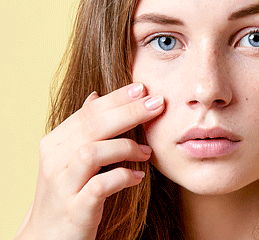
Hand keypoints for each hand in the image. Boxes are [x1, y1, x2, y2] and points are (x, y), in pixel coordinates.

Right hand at [15, 83, 163, 239]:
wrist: (47, 235)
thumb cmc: (68, 191)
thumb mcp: (70, 158)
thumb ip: (83, 129)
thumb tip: (95, 96)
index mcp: (55, 143)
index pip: (88, 112)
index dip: (117, 98)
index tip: (143, 89)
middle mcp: (55, 160)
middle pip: (93, 126)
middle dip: (129, 112)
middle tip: (157, 104)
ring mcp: (63, 185)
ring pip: (93, 152)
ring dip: (126, 147)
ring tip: (147, 152)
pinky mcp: (75, 208)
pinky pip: (101, 186)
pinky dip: (123, 177)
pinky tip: (138, 177)